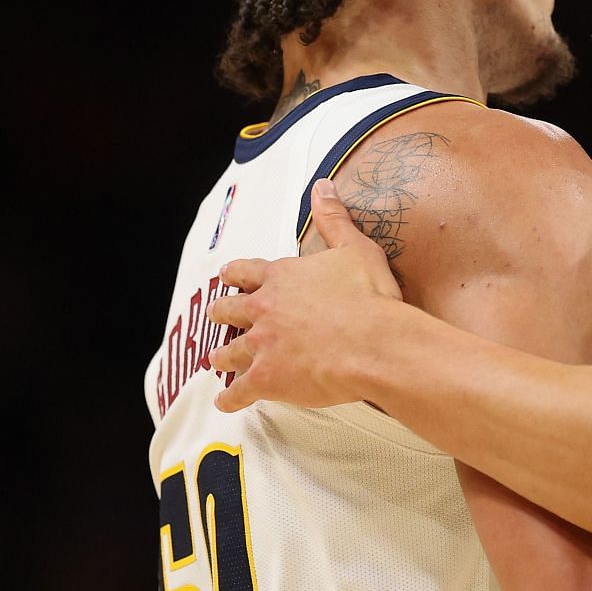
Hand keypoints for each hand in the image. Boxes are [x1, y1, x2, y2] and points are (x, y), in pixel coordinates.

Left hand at [208, 180, 404, 410]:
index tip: (228, 277)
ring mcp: (261, 346)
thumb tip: (322, 187)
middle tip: (221, 317)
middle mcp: (264, 309)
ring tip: (217, 360)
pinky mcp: (266, 378)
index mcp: (282, 278)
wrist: (374, 343)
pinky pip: (238, 392)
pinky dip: (231, 399)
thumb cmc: (370, 298)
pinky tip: (226, 403)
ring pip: (228, 351)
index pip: (246, 272)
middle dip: (223, 313)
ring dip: (222, 356)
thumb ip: (334, 218)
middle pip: (228, 310)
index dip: (235, 275)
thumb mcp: (356, 248)